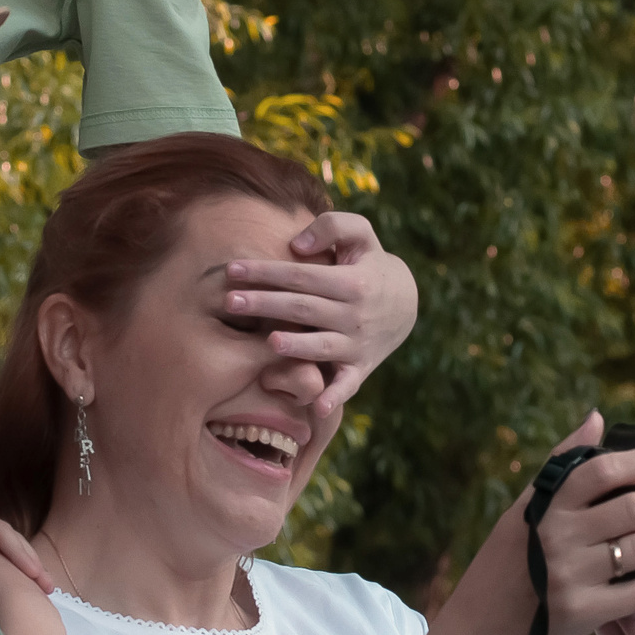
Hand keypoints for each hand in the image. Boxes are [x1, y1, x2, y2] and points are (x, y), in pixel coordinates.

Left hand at [0, 503, 56, 596]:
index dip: (16, 553)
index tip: (32, 573)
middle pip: (8, 537)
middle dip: (28, 562)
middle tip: (47, 586)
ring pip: (9, 547)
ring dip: (28, 566)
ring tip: (46, 589)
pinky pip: (1, 555)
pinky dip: (16, 569)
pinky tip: (30, 585)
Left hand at [223, 210, 417, 420]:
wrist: (405, 303)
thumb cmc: (369, 263)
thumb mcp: (361, 234)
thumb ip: (332, 227)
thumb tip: (296, 245)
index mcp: (352, 281)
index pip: (301, 275)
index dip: (266, 272)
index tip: (231, 269)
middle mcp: (354, 314)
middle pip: (304, 309)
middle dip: (265, 305)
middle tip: (229, 303)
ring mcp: (357, 344)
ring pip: (322, 346)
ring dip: (296, 346)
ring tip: (268, 342)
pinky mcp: (360, 368)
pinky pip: (348, 385)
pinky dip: (335, 397)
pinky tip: (317, 407)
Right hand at [436, 411, 634, 634]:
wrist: (483, 627)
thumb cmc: (508, 562)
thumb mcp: (526, 508)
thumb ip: (563, 464)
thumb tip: (596, 418)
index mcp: (545, 505)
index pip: (603, 470)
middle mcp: (557, 536)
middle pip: (634, 509)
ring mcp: (570, 576)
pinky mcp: (584, 612)